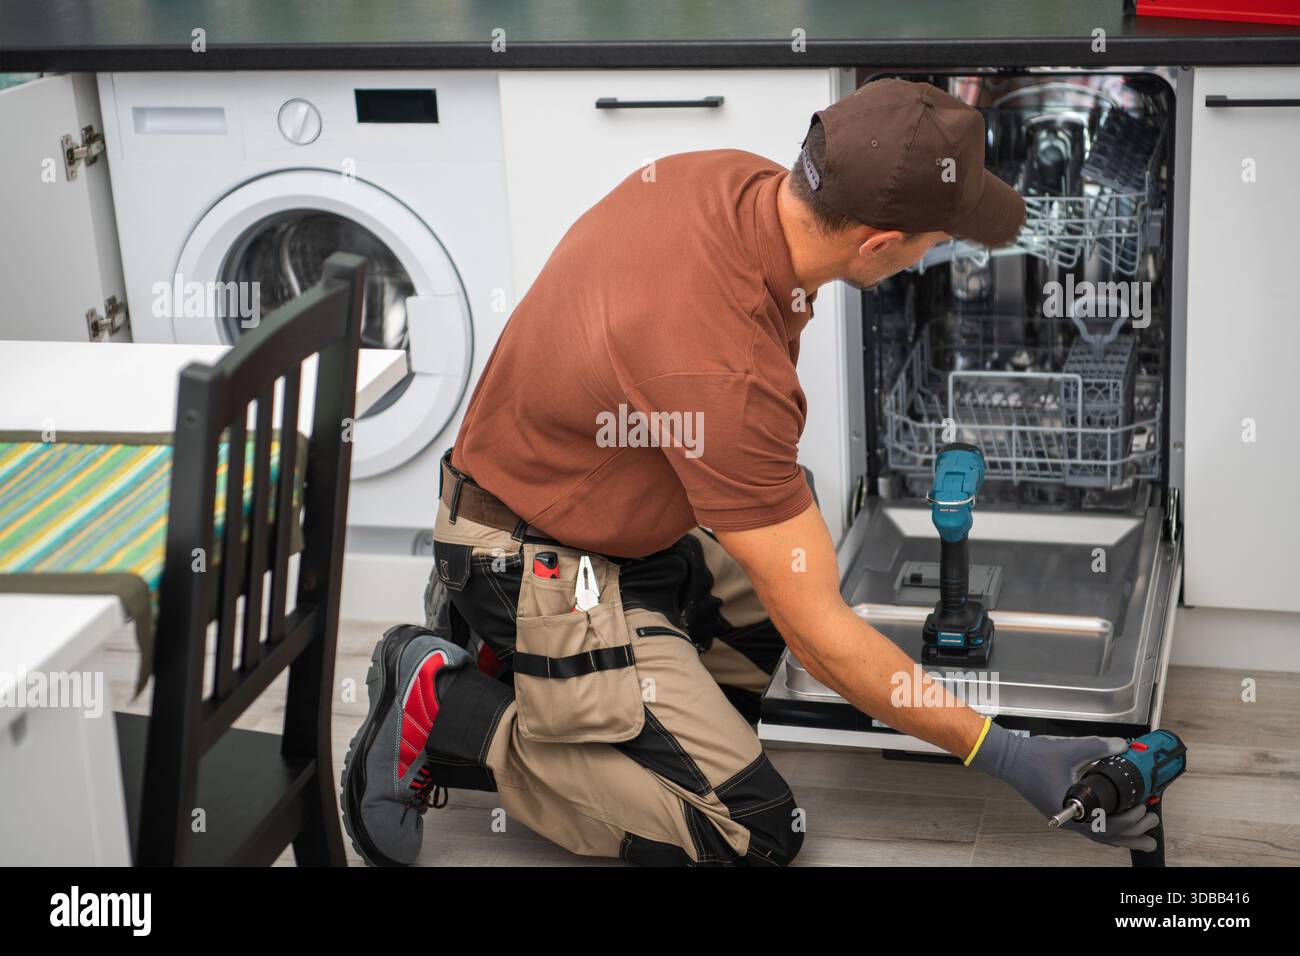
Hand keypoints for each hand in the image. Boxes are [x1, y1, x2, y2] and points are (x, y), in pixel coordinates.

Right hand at [970, 723, 1159, 851]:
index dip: (1127, 820)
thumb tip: (1123, 745)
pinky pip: (1091, 828)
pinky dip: (1108, 830)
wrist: (1009, 759)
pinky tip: (1119, 828)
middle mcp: (1069, 819)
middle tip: (1152, 823)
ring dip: (1123, 837)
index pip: (1104, 825)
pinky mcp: (1065, 812)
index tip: (1142, 808)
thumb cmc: (1032, 758)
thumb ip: (1098, 747)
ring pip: (1099, 835)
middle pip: (1105, 836)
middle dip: (1133, 833)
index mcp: (1070, 808)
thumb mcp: (1069, 749)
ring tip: (1145, 839)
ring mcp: (1066, 817)